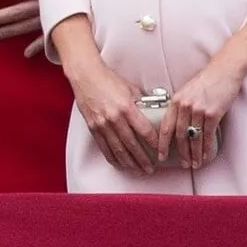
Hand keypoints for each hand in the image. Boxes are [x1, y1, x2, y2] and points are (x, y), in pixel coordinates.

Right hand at [52, 16, 156, 173]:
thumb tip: (154, 113)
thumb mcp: (130, 88)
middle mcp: (114, 118)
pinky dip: (113, 158)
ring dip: (130, 163)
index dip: (154, 144)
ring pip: (118, 150)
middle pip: (132, 145)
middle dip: (143, 159)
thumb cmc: (108, 80)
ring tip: (138, 170)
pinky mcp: (93, 127)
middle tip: (151, 168)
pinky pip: (104, 147)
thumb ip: (141, 103)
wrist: (86, 75)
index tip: (161, 152)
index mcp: (126, 107)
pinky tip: (120, 164)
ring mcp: (102, 124)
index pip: (145, 131)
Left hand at [156, 62, 241, 169]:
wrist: (223, 71)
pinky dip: (206, 148)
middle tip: (183, 164)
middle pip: (179, 135)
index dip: (162, 143)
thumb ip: (180, 106)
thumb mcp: (186, 92)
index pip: (165, 126)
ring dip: (194, 154)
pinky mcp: (213, 113)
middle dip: (181, 153)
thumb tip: (177, 125)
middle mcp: (184, 106)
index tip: (160, 155)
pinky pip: (207, 135)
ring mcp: (198, 110)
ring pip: (193, 138)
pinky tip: (205, 156)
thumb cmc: (206, 81)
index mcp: (175, 101)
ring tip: (194, 164)